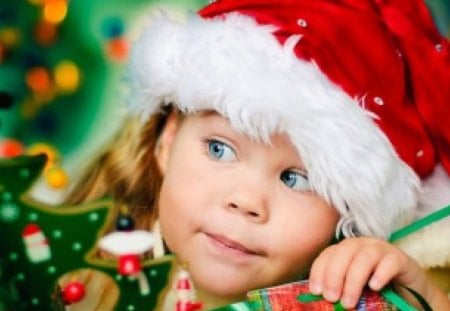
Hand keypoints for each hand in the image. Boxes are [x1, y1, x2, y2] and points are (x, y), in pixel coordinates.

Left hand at [308, 237, 449, 308]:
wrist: (411, 295)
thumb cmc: (376, 293)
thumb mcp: (354, 292)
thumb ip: (339, 292)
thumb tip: (322, 301)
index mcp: (346, 250)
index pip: (328, 254)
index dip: (319, 271)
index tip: (316, 291)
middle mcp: (362, 245)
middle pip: (344, 251)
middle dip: (334, 275)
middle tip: (332, 298)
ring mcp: (382, 249)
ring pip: (364, 256)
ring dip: (354, 279)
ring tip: (349, 302)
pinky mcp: (401, 259)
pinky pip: (390, 261)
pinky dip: (380, 274)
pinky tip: (374, 287)